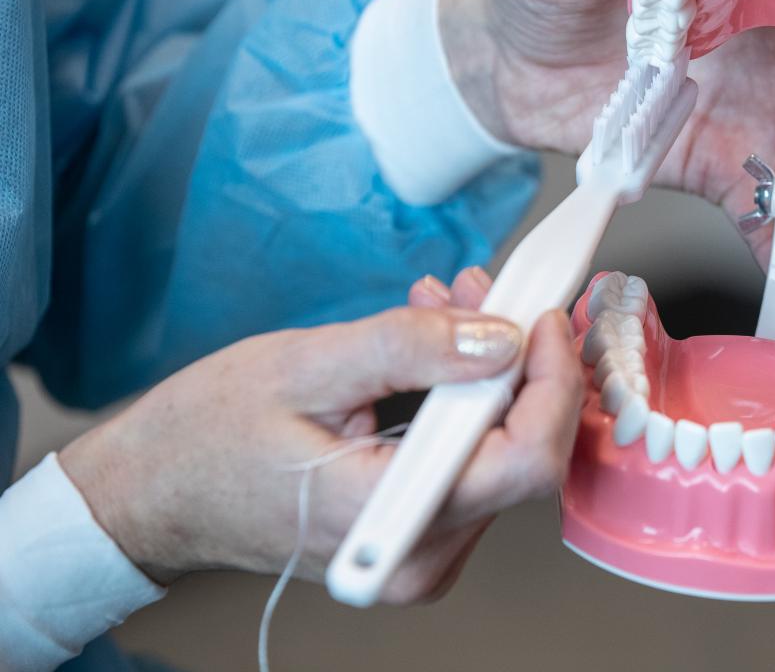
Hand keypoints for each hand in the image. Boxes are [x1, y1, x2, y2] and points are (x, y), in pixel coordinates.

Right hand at [59, 301, 582, 602]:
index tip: (542, 315)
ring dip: (491, 373)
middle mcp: (419, 554)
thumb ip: (411, 349)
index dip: (551, 380)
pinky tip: (439, 352)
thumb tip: (500, 337)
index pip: (525, 459)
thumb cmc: (205, 438)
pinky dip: (467, 401)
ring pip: (502, 453)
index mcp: (388, 517)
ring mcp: (422, 552)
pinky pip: (472, 463)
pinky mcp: (417, 535)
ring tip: (452, 307)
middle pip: (525, 453)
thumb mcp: (308, 367)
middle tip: (489, 293)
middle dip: (520, 362)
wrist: (151, 495)